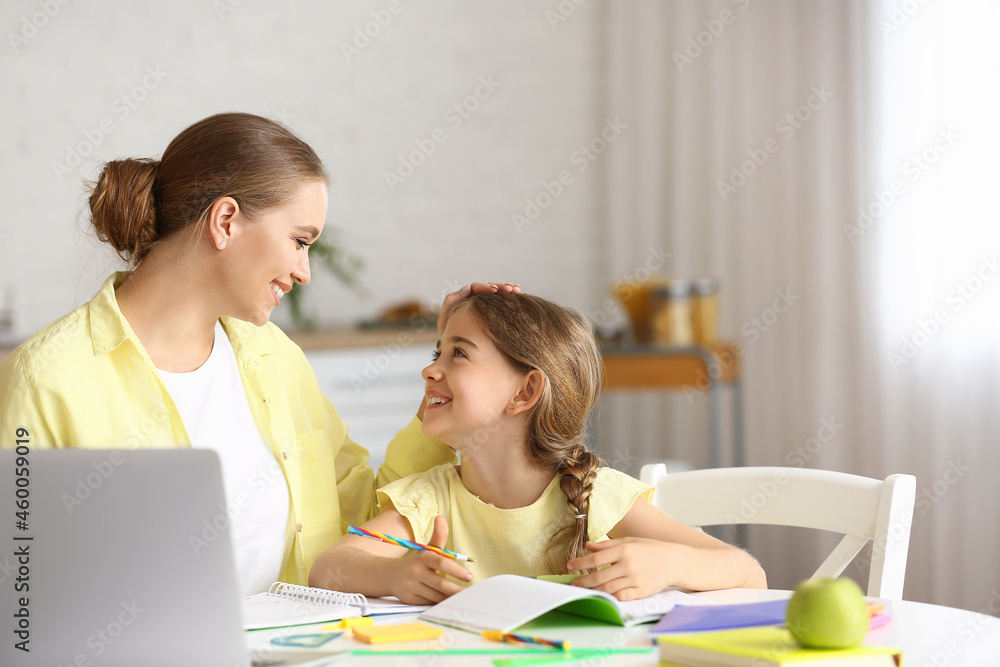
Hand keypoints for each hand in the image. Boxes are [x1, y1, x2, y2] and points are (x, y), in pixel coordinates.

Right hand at [389, 516, 471, 604]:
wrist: (392, 575)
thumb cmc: (419, 562)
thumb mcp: (429, 549)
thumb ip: (439, 536)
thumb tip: (440, 517)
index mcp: (424, 557)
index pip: (442, 563)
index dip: (457, 570)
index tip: (470, 577)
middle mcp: (416, 571)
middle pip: (440, 583)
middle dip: (457, 589)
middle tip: (470, 593)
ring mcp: (411, 586)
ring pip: (436, 596)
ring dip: (450, 598)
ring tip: (463, 598)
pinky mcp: (409, 599)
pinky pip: (429, 603)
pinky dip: (440, 603)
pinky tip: (449, 602)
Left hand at [438, 282, 520, 334]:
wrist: (456, 352)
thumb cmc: (449, 337)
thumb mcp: (446, 319)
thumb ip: (450, 302)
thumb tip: (467, 288)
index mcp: (465, 300)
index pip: (476, 288)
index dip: (485, 287)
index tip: (494, 290)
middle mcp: (476, 301)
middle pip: (489, 289)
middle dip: (500, 287)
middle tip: (510, 289)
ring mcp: (486, 308)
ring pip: (497, 296)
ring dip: (507, 291)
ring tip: (516, 290)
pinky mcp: (494, 315)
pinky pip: (503, 304)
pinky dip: (512, 299)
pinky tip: (522, 296)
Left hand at [566, 538, 686, 600]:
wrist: (674, 561)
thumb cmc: (649, 549)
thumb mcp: (629, 541)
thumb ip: (607, 545)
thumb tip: (588, 546)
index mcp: (624, 550)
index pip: (596, 558)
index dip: (580, 563)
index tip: (569, 566)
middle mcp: (628, 565)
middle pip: (599, 576)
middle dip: (582, 581)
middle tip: (573, 583)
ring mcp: (634, 580)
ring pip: (607, 588)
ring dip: (592, 590)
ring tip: (583, 590)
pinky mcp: (641, 592)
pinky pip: (620, 597)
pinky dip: (609, 597)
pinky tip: (601, 595)